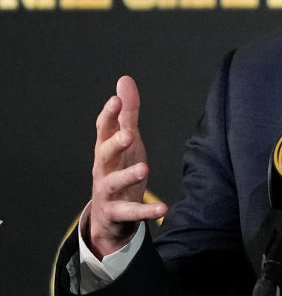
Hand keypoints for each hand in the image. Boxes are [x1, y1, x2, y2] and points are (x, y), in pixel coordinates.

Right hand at [87, 75, 166, 258]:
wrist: (109, 215)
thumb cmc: (118, 169)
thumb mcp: (124, 140)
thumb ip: (126, 113)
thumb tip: (124, 80)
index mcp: (106, 149)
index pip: (103, 129)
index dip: (108, 115)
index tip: (115, 100)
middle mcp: (103, 168)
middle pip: (104, 154)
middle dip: (114, 144)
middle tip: (129, 134)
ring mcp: (108, 191)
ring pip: (113, 182)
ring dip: (128, 176)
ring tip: (145, 168)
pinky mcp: (118, 212)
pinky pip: (131, 212)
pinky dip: (146, 212)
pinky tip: (163, 209)